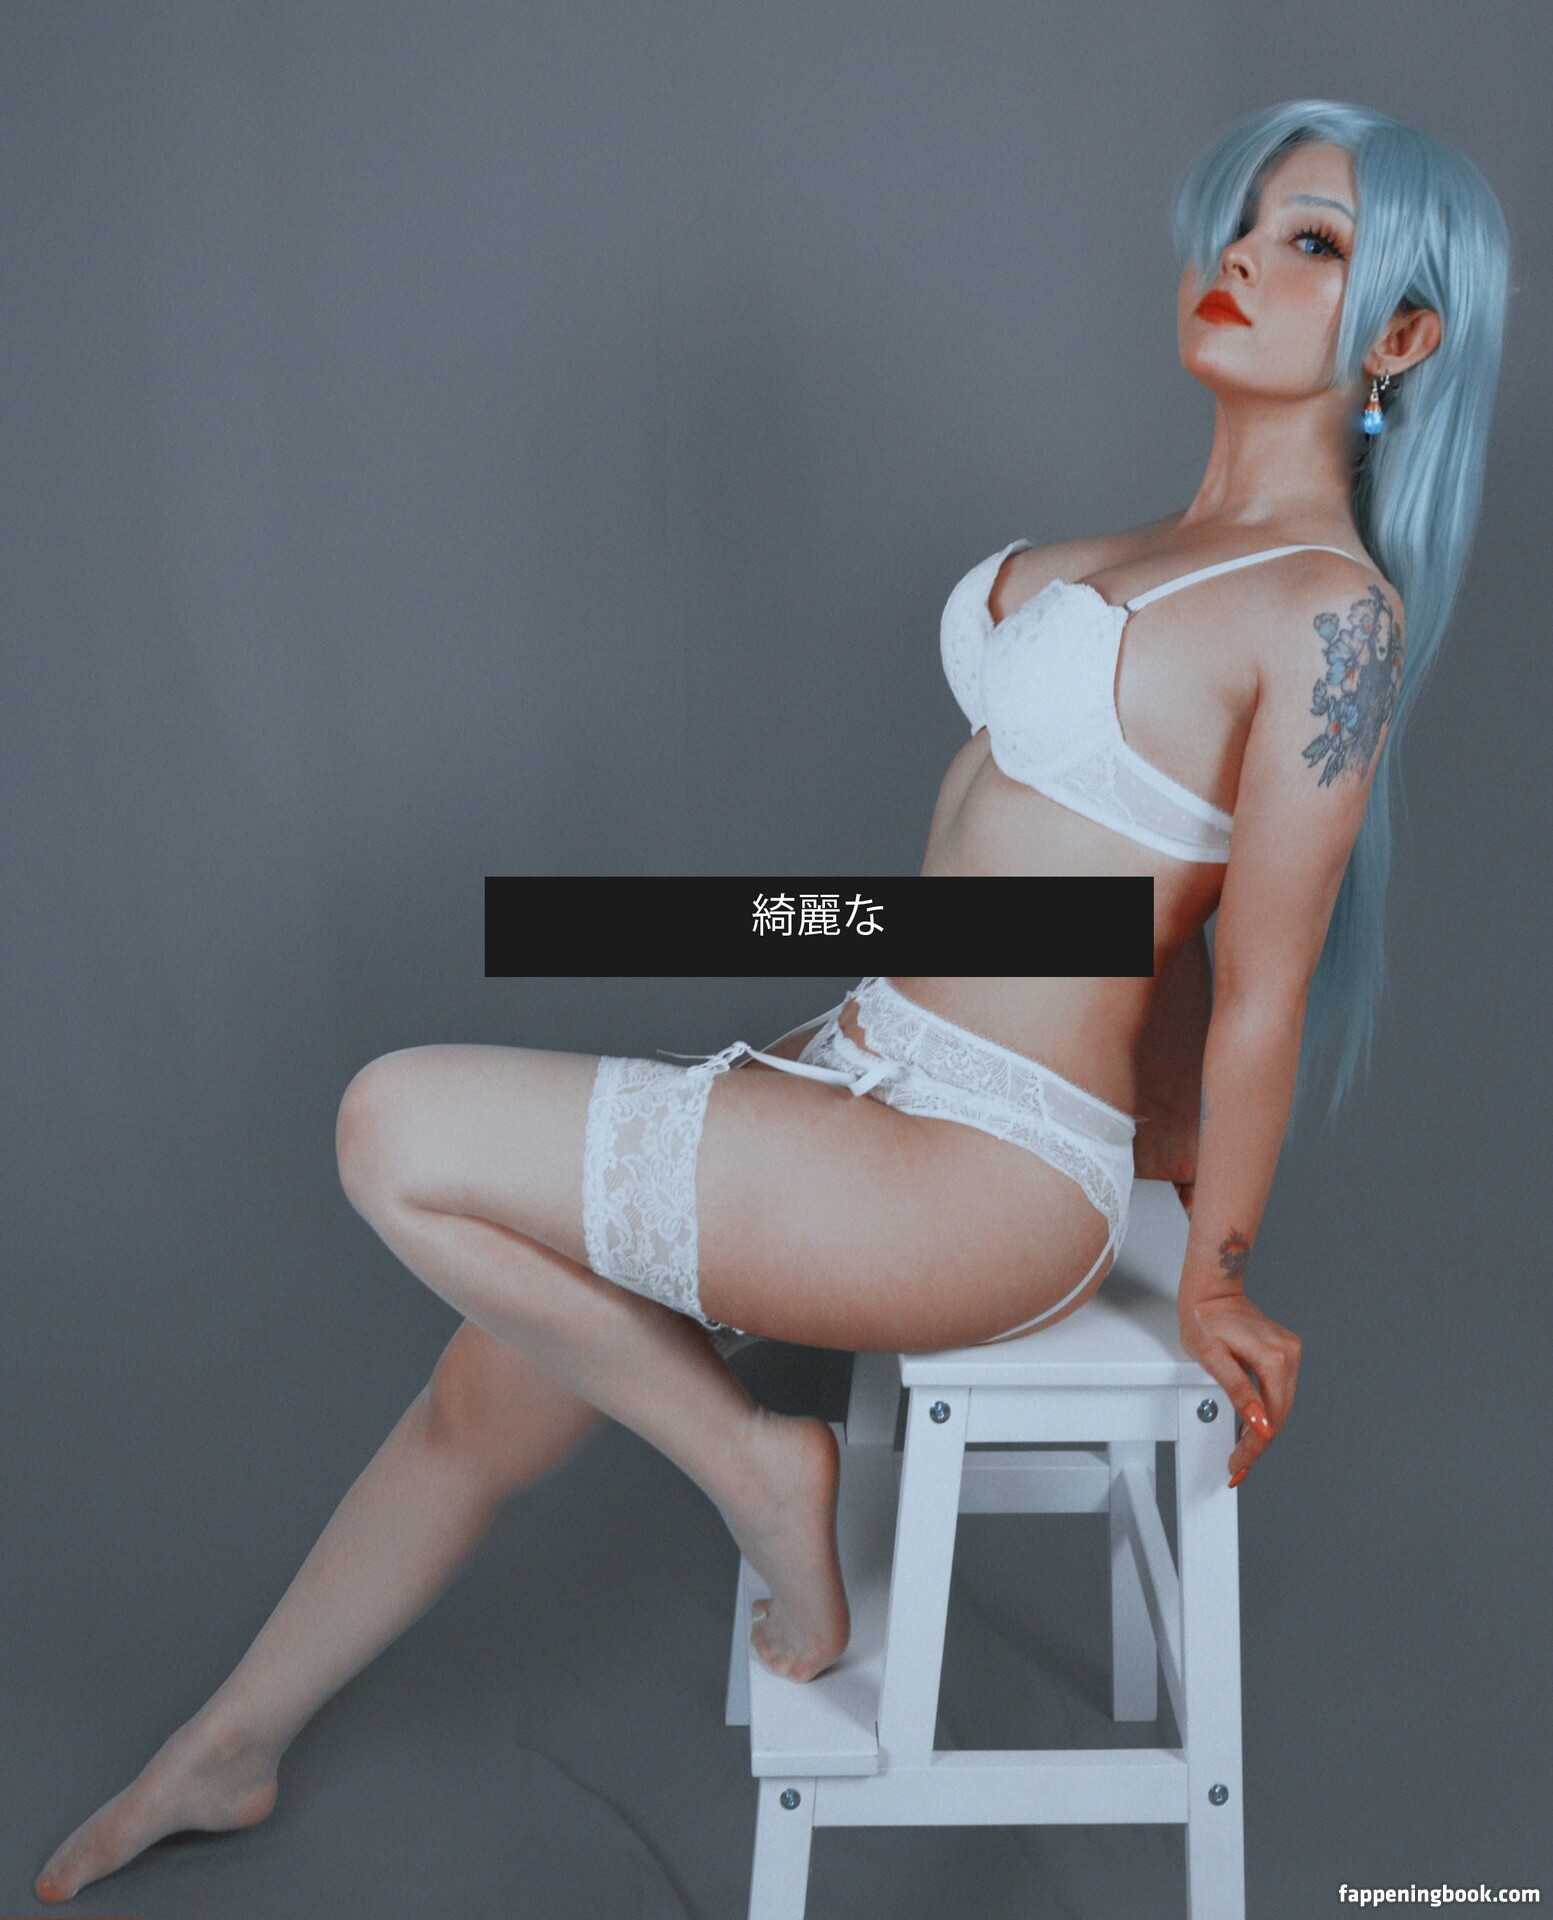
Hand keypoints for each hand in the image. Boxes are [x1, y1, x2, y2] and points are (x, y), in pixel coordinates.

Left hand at [1177, 1288, 1301, 1485]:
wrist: (1211, 1291)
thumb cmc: (1205, 1319)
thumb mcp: (1212, 1359)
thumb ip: (1238, 1391)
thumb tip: (1259, 1422)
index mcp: (1273, 1357)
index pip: (1271, 1417)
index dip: (1255, 1447)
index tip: (1240, 1464)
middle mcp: (1288, 1354)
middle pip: (1280, 1414)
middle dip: (1259, 1444)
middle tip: (1238, 1464)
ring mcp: (1289, 1352)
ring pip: (1281, 1405)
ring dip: (1264, 1429)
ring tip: (1242, 1448)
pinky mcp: (1284, 1352)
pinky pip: (1279, 1390)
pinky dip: (1266, 1410)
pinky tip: (1252, 1423)